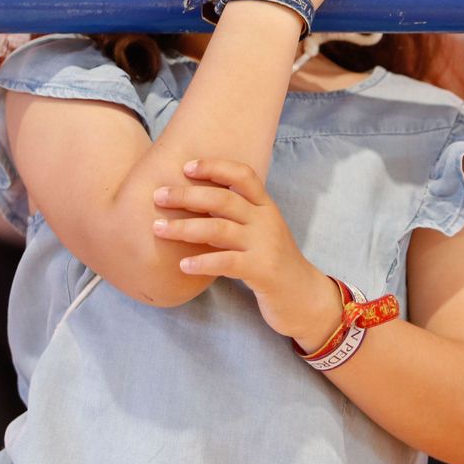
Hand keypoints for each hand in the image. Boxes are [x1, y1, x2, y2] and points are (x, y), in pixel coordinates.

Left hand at [151, 159, 341, 350]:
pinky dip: (202, 262)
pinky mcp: (262, 271)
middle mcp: (266, 221)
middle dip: (187, 195)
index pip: (243, 175)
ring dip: (185, 227)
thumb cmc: (273, 263)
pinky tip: (183, 265)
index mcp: (266, 207)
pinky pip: (226, 262)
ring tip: (158, 229)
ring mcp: (265, 245)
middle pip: (223, 199)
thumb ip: (237, 217)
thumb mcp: (261, 232)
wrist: (305, 297)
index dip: (215, 166)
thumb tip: (196, 205)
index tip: (187, 166)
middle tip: (158, 195)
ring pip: (219, 228)